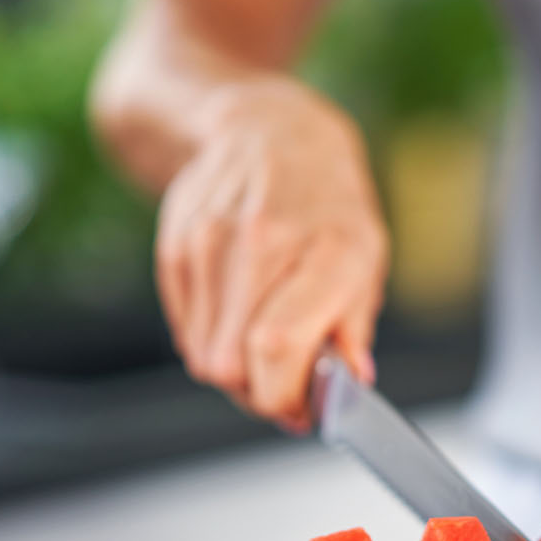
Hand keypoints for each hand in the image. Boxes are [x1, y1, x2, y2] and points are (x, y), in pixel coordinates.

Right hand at [155, 78, 386, 429]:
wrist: (270, 131)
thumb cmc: (328, 203)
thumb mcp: (366, 258)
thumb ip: (353, 330)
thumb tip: (347, 388)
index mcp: (326, 246)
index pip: (278, 346)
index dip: (285, 396)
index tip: (302, 409)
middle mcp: (261, 239)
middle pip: (234, 364)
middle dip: (262, 392)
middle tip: (288, 383)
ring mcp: (209, 241)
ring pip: (205, 357)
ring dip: (237, 370)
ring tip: (267, 343)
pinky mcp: (174, 247)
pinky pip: (187, 332)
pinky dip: (214, 341)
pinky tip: (241, 313)